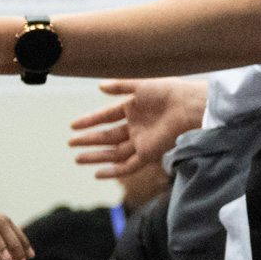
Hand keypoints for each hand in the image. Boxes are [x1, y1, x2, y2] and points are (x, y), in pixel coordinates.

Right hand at [64, 77, 208, 181]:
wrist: (189, 105)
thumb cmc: (168, 91)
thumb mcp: (140, 85)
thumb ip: (119, 86)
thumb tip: (99, 86)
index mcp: (134, 109)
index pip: (106, 117)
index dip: (89, 121)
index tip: (73, 125)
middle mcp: (136, 127)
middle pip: (108, 137)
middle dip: (89, 140)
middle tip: (71, 143)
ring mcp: (141, 141)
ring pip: (114, 153)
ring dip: (95, 156)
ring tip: (77, 159)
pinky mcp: (149, 153)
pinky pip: (128, 165)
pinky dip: (113, 171)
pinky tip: (97, 174)